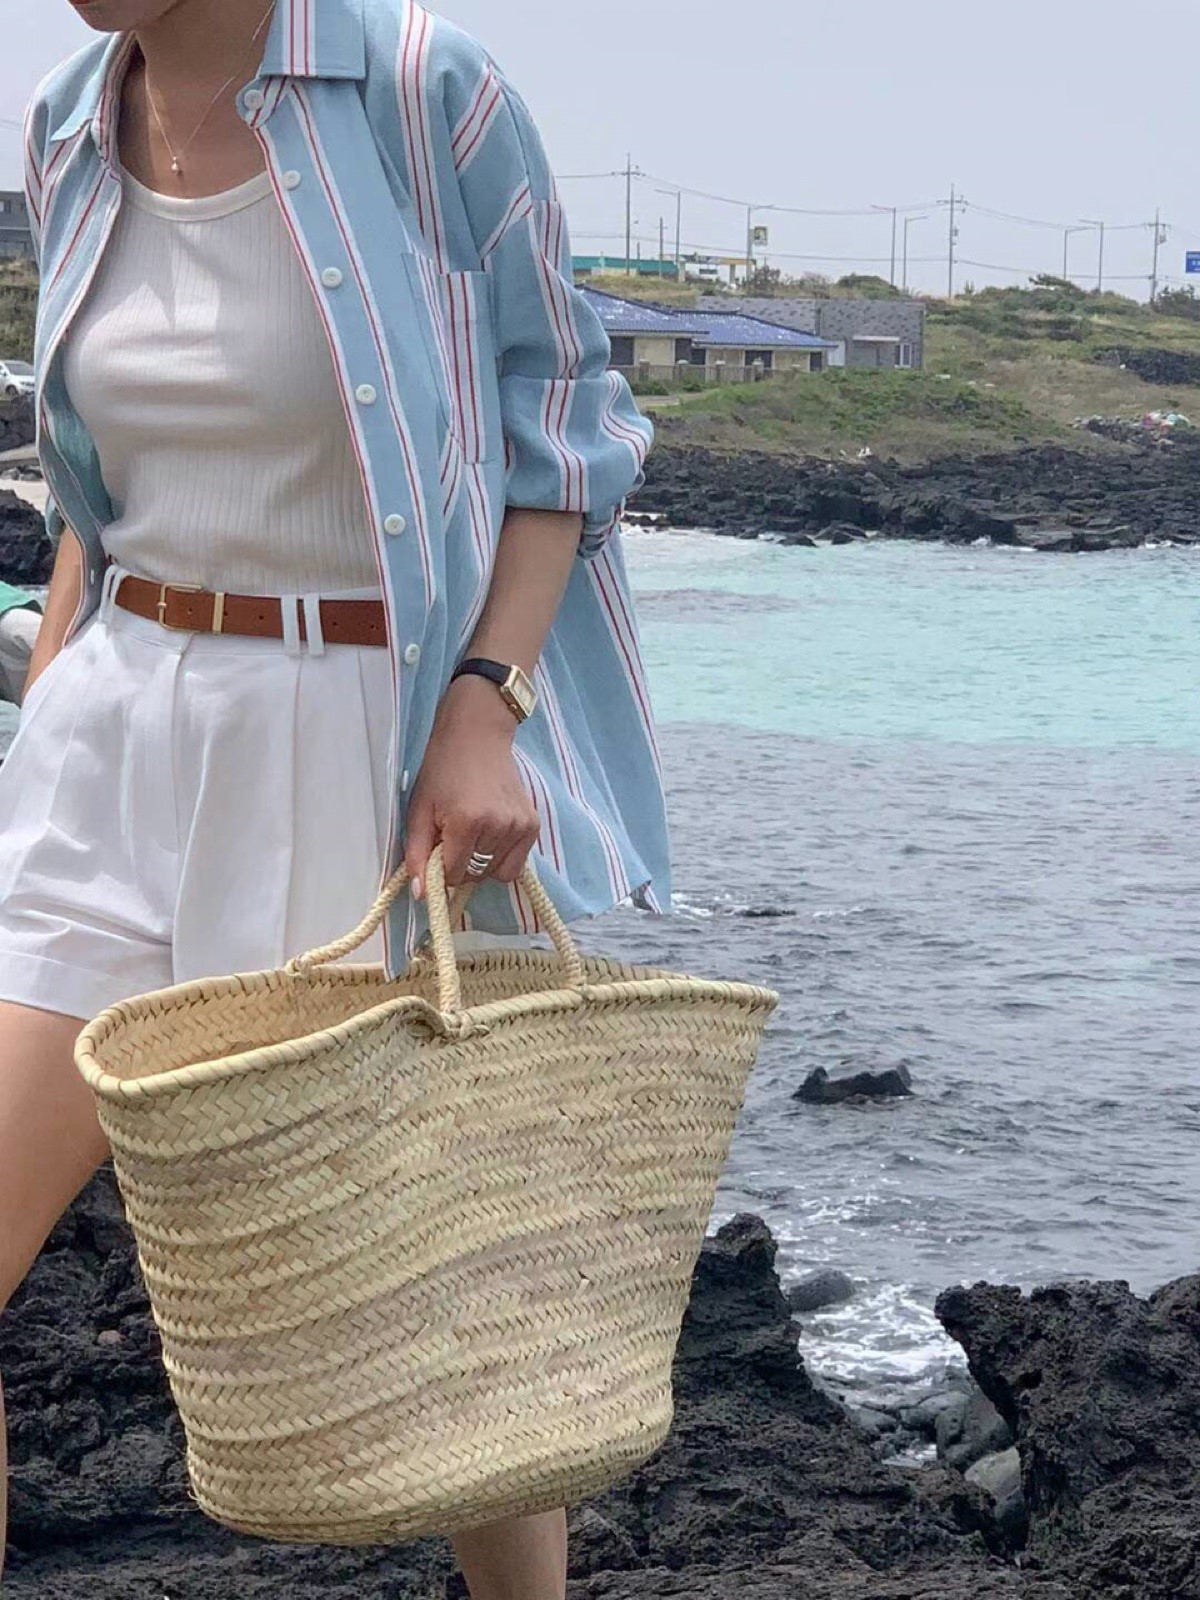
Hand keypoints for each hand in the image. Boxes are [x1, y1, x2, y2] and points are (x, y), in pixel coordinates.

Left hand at [404, 675, 539, 898]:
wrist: (477, 736)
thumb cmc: (442, 771)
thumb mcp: (419, 811)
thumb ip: (417, 856)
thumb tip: (421, 896)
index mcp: (467, 822)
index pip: (452, 875)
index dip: (439, 868)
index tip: (437, 847)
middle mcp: (498, 826)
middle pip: (474, 877)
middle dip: (459, 866)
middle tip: (454, 837)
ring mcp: (520, 826)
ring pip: (495, 874)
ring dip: (480, 863)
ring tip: (473, 834)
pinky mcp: (533, 826)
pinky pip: (516, 865)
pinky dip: (500, 858)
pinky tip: (491, 834)